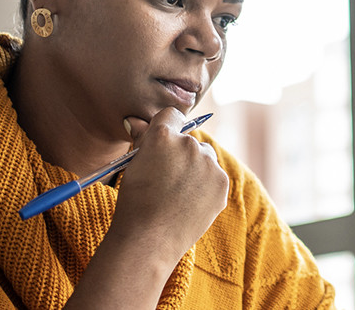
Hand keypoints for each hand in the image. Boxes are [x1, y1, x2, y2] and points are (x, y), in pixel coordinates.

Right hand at [115, 108, 228, 259]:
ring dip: (196, 169)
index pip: (172, 115)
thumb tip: (135, 121)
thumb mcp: (133, 165)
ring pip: (204, 158)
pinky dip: (206, 186)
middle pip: (189, 140)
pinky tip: (189, 203)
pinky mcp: (222, 183)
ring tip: (178, 194)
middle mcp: (189, 144)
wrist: (148, 239)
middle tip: (167, 178)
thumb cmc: (134, 202)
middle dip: (181, 153)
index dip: (166, 128)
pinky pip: (214, 177)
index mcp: (163, 135)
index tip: (164, 143)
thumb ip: (142, 139)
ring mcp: (209, 164)